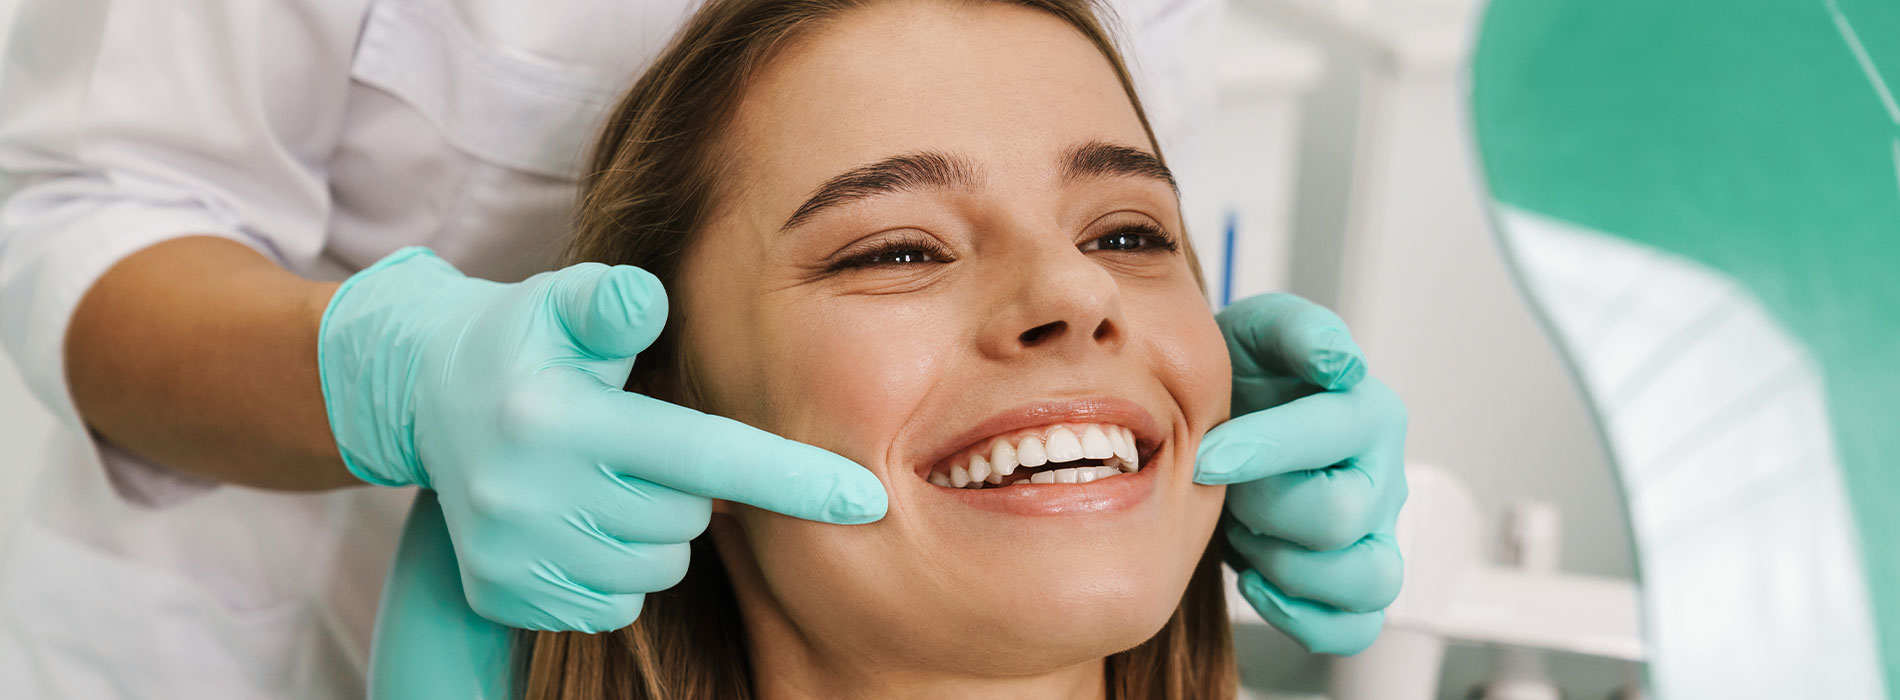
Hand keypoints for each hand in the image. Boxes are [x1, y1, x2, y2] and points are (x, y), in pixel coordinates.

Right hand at [318, 248, 886, 631]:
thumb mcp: (562, 301)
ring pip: (656, 569)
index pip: (701, 456)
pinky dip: (615, 570)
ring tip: (607, 477)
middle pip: (684, 518)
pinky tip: (580, 519)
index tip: (867, 499)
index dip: (790, 478)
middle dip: (688, 485)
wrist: (422, 395)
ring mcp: (513, 556)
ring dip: (653, 529)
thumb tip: (649, 298)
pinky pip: (612, 606)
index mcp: (556, 420)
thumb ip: (613, 301)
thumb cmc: (526, 339)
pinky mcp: (502, 596)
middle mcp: (528, 497)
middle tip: (641, 440)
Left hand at [1194, 294, 1407, 654]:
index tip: (1204, 456)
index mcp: (1367, 412)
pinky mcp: (1355, 580)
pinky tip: (1257, 582)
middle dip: (1264, 507)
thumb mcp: (1258, 332)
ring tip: (1246, 534)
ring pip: (1367, 581)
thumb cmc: (1244, 378)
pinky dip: (1304, 617)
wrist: (1225, 419)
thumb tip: (1339, 361)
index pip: (1334, 436)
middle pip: (1341, 517)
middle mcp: (1382, 476)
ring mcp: (1375, 535)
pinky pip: (1356, 626)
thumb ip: (1297, 331)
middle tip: (1224, 488)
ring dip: (1288, 566)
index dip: (1263, 449)